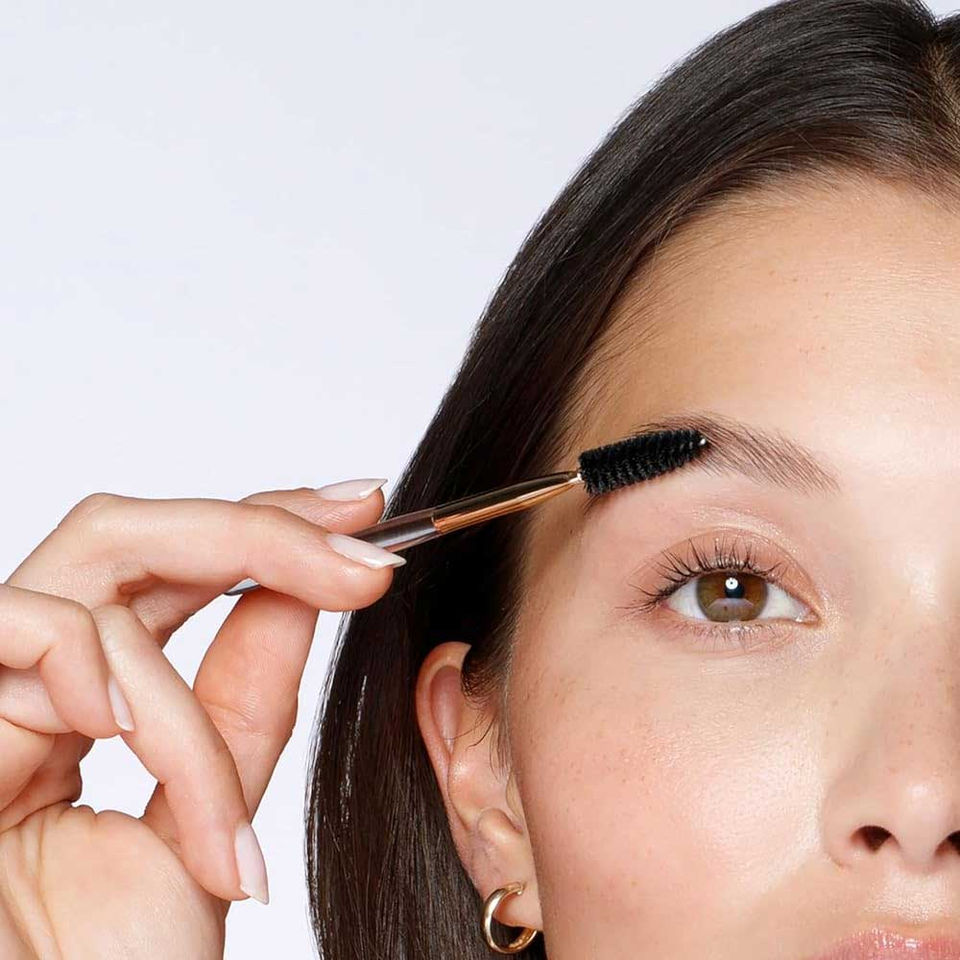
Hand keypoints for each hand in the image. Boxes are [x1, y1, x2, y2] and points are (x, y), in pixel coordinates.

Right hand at [0, 482, 400, 957]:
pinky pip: (30, 631)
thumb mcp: (206, 820)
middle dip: (260, 535)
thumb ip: (241, 706)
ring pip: (97, 589)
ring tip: (217, 816)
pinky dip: (103, 676)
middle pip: (128, 536)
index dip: (264, 528)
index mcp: (84, 704)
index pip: (172, 569)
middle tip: (364, 560)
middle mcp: (25, 685)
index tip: (363, 516)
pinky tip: (118, 739)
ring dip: (183, 701)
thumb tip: (298, 597)